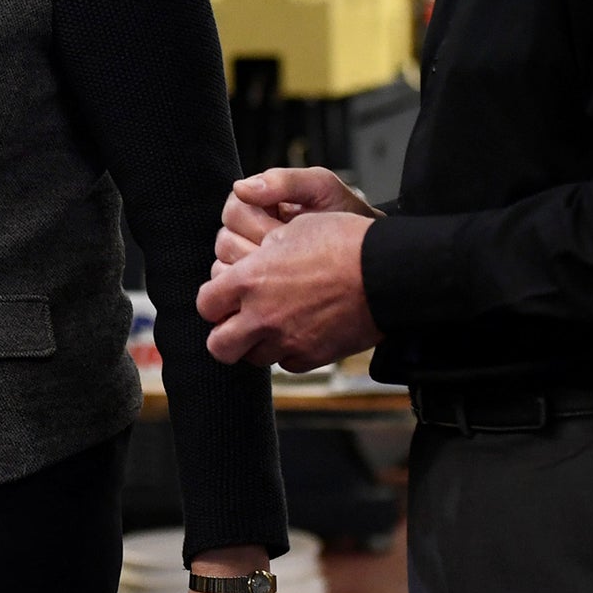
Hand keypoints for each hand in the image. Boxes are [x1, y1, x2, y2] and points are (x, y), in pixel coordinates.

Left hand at [199, 210, 381, 369]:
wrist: (387, 271)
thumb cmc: (343, 242)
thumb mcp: (292, 228)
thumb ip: (261, 251)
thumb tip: (251, 259)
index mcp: (249, 280)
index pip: (205, 304)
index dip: (213, 302)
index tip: (224, 298)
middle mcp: (261, 315)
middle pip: (219, 346)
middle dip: (224, 336)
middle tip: (237, 324)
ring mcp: (287, 340)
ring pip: (253, 358)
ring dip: (257, 344)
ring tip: (272, 326)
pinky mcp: (313, 356)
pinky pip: (287, 364)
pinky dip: (288, 353)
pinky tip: (299, 333)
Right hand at [212, 167, 383, 277]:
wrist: (367, 251)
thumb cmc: (345, 216)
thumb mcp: (322, 189)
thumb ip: (285, 181)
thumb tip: (241, 188)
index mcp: (255, 202)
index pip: (234, 211)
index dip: (258, 225)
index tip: (287, 230)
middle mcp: (244, 230)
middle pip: (226, 242)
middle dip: (261, 253)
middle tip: (292, 257)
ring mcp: (246, 259)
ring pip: (225, 269)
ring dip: (257, 276)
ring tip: (291, 275)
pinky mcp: (252, 285)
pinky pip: (234, 292)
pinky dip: (253, 294)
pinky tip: (282, 292)